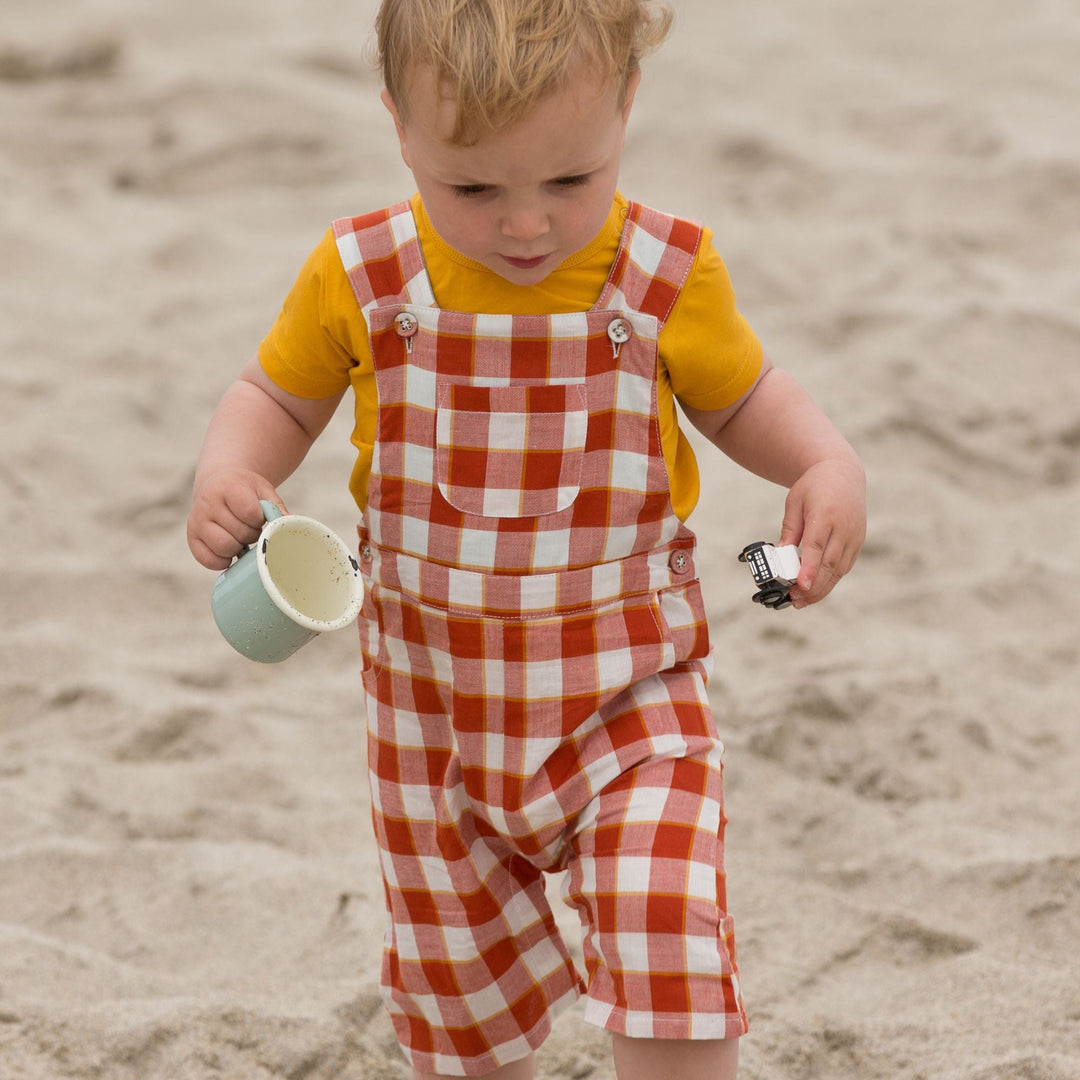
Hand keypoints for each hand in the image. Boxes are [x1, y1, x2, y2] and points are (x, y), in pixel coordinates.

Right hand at [187, 468, 286, 569]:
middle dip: (251, 534)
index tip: (258, 516)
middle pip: (239, 533)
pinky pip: (208, 560)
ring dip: (238, 548)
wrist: (217, 485)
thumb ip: (276, 507)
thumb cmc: (245, 491)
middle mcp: (207, 503)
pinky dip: (223, 560)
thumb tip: (289, 525)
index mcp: (227, 487)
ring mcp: (196, 521)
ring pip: (224, 547)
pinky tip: (229, 550)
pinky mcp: (192, 538)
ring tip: (240, 537)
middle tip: (250, 527)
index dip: (259, 520)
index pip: (249, 512)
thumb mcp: (263, 490)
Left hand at [778, 458, 865, 607]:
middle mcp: (844, 527)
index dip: (809, 568)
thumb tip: (781, 555)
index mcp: (825, 514)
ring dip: (822, 588)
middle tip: (794, 600)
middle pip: (829, 563)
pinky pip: (844, 566)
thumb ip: (789, 528)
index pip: (817, 546)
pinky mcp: (857, 543)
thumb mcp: (794, 502)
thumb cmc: (814, 487)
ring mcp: (854, 536)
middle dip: (813, 586)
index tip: (801, 586)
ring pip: (839, 570)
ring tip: (802, 601)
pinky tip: (816, 589)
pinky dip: (830, 580)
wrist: (843, 474)